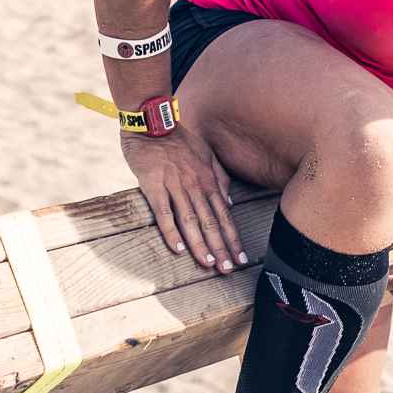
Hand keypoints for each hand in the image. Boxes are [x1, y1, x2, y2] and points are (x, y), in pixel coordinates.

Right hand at [122, 127, 245, 272]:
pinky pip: (164, 212)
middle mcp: (196, 185)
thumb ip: (219, 179)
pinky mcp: (154, 185)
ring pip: (190, 220)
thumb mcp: (206, 155)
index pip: (224, 215)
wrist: (152, 122)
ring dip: (200, 244)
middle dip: (221, 248)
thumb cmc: (179, 139)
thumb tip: (229, 204)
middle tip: (228, 270)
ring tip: (208, 264)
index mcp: (209, 180)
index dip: (233, 238)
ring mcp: (175, 186)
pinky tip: (177, 248)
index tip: (241, 258)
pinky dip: (171, 230)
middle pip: (211, 222)